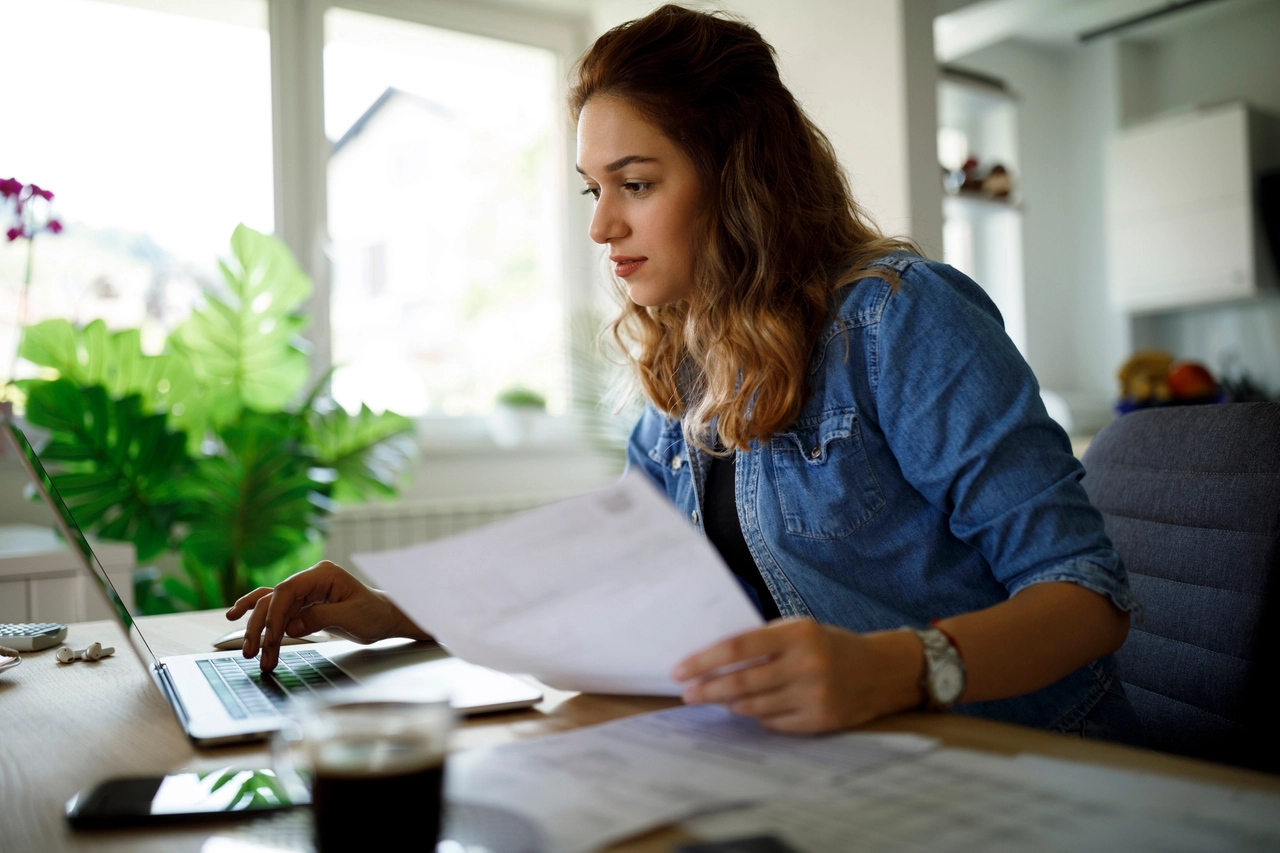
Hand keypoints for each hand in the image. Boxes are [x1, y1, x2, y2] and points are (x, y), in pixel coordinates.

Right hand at [225, 561, 428, 671]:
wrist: (385, 618)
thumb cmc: (375, 614)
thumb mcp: (352, 616)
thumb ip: (320, 618)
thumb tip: (290, 627)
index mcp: (323, 574)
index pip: (287, 591)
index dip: (275, 615)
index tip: (271, 639)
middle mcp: (310, 579)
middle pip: (274, 599)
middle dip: (262, 626)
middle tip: (253, 652)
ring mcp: (305, 591)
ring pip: (272, 607)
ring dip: (259, 630)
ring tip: (252, 653)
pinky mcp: (302, 604)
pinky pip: (276, 610)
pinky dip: (260, 618)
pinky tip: (235, 617)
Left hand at [672, 619, 924, 732]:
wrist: (880, 671)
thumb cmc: (828, 645)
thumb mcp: (798, 629)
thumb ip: (761, 641)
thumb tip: (712, 660)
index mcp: (797, 634)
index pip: (738, 648)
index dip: (704, 661)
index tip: (680, 671)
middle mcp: (806, 665)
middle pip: (741, 682)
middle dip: (706, 689)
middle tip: (687, 693)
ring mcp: (814, 696)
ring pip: (753, 706)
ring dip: (728, 703)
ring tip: (713, 698)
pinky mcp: (819, 721)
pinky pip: (772, 722)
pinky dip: (755, 715)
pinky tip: (748, 708)